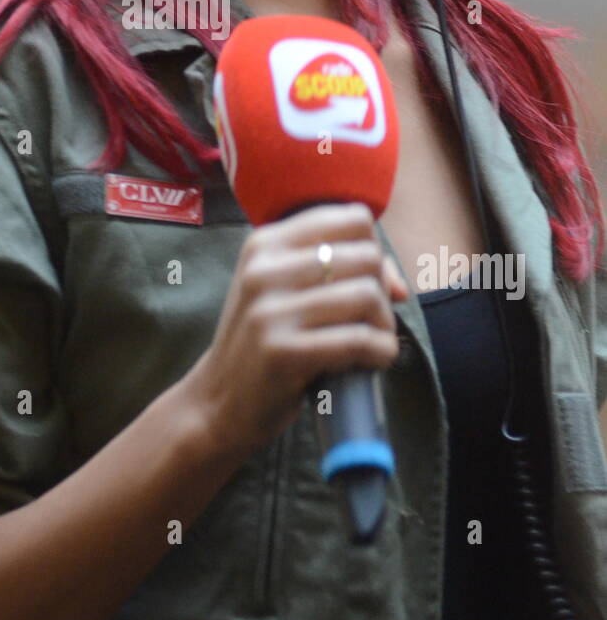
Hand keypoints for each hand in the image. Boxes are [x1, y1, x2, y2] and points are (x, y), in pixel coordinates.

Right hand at [183, 203, 407, 458]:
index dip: (374, 250)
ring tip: (372, 343)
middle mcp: (264, 269)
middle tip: (371, 321)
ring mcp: (270, 310)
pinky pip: (358, 340)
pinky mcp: (283, 352)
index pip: (352, 219)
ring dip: (384, 325)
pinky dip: (380, 352)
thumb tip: (399, 286)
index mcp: (265, 243)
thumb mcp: (285, 292)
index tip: (366, 282)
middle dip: (382, 291)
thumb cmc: (264, 341)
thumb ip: (341, 273)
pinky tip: (371, 361)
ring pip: (367, 295)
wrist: (219, 400)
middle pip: (366, 256)